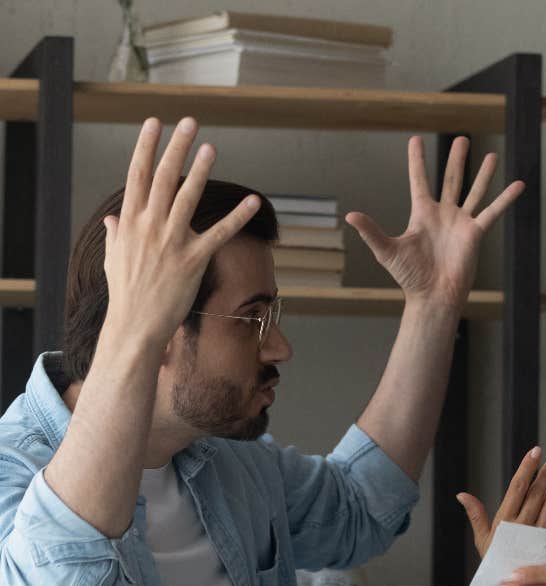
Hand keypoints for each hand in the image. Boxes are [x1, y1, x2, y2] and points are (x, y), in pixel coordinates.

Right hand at [102, 117, 260, 348]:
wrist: (135, 324)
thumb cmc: (125, 294)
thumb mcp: (113, 259)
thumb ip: (116, 235)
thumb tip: (112, 221)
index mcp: (130, 221)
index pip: (138, 175)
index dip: (146, 146)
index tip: (154, 123)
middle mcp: (150, 226)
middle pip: (164, 177)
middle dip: (176, 147)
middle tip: (189, 122)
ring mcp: (172, 242)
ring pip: (188, 198)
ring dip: (201, 170)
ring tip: (212, 147)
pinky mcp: (193, 260)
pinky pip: (220, 233)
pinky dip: (238, 216)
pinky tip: (253, 200)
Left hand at [345, 135, 524, 310]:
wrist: (433, 296)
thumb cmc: (409, 277)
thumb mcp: (387, 251)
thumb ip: (371, 231)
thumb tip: (349, 215)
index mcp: (422, 214)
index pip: (419, 180)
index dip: (417, 161)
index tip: (415, 139)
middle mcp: (443, 215)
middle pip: (450, 179)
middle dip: (456, 159)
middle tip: (462, 139)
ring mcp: (460, 223)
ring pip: (473, 191)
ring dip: (482, 174)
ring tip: (491, 155)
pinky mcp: (475, 233)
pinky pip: (493, 212)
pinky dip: (506, 199)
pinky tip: (519, 184)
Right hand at [457, 446, 545, 558]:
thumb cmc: (494, 562)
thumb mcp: (482, 539)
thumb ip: (475, 514)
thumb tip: (461, 494)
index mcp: (504, 522)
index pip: (517, 489)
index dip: (526, 469)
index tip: (534, 453)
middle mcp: (523, 527)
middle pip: (536, 495)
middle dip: (545, 475)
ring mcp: (539, 535)